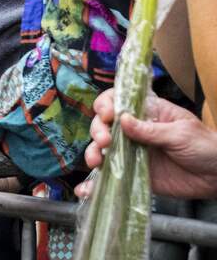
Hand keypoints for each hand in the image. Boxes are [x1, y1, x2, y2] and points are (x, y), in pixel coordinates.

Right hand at [77, 89, 216, 199]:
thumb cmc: (206, 147)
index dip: (106, 105)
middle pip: (104, 124)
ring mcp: (132, 153)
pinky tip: (86, 189)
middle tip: (106, 141)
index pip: (118, 101)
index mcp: (147, 112)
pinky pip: (111, 176)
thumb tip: (123, 120)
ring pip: (103, 149)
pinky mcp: (133, 174)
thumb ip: (152, 130)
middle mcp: (135, 131)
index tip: (107, 115)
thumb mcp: (181, 133)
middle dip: (98, 130)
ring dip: (93, 153)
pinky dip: (96, 183)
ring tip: (96, 161)